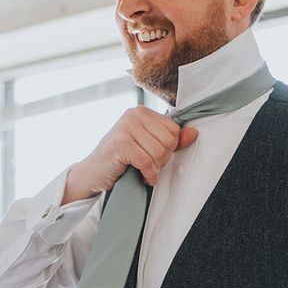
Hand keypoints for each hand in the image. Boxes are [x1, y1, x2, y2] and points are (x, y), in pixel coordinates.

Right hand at [63, 107, 197, 203]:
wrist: (93, 173)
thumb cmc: (120, 159)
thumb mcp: (148, 146)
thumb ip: (172, 139)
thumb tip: (193, 133)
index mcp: (142, 112)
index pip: (174, 129)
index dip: (169, 148)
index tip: (155, 156)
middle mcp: (134, 114)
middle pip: (169, 140)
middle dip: (162, 158)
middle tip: (148, 164)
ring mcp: (125, 127)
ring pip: (159, 151)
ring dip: (154, 167)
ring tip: (143, 169)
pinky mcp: (120, 143)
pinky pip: (147, 161)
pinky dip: (148, 174)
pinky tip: (142, 176)